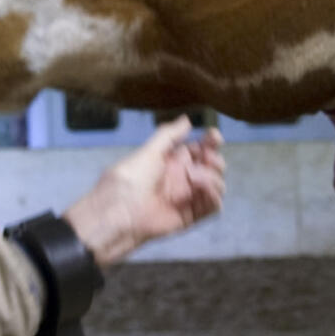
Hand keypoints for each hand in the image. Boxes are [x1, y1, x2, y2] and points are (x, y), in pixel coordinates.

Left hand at [63, 115, 225, 266]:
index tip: (213, 136)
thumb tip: (186, 119)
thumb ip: (169, 135)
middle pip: (211, 166)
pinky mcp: (190, 216)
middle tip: (206, 158)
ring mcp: (186, 197)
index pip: (198, 149)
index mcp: (171, 161)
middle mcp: (181, 178)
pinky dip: (214, 196)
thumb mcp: (148, 152)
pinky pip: (213, 206)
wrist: (119, 214)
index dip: (210, 142)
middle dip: (214, 159)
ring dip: (213, 177)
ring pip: (216, 185)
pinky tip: (204, 189)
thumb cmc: (129, 179)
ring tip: (193, 176)